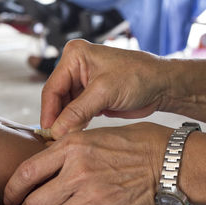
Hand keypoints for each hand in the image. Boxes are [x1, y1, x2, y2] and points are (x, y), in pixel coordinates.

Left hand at [4, 122, 171, 204]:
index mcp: (70, 148)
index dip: (12, 190)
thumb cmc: (125, 145)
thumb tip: (36, 174)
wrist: (163, 159)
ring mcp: (95, 195)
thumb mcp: (87, 137)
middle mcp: (79, 172)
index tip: (9, 198)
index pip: (26, 173)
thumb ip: (60, 154)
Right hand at [41, 40, 169, 138]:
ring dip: (65, 124)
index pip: (52, 88)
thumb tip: (56, 131)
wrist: (163, 86)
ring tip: (65, 139)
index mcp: (74, 57)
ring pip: (64, 109)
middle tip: (55, 140)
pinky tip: (75, 134)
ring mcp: (81, 84)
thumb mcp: (105, 92)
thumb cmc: (140, 76)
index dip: (48, 112)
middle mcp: (75, 68)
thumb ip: (78, 112)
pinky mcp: (89, 97)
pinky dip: (74, 124)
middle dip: (57, 120)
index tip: (48, 132)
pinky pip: (74, 113)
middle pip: (56, 99)